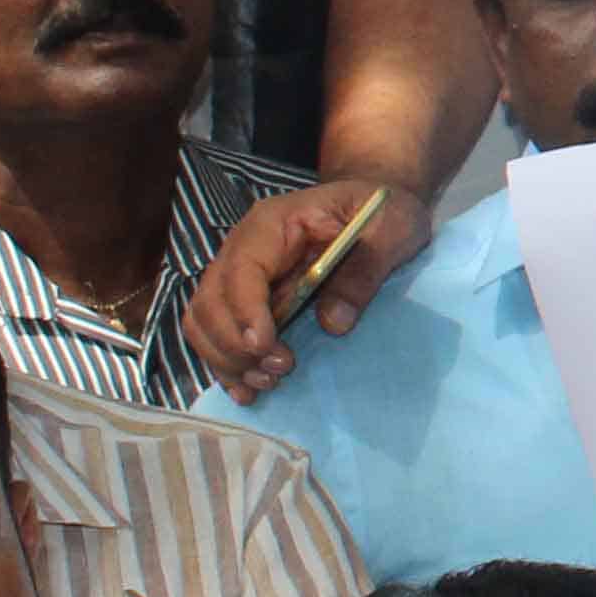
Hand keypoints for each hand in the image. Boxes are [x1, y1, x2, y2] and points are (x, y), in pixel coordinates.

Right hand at [186, 176, 434, 399]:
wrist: (374, 207)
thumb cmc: (381, 213)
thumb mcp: (391, 231)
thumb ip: (364, 272)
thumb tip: (332, 323)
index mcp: (274, 223)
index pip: (242, 268)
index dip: (246, 311)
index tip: (265, 346)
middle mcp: (244, 246)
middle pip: (211, 299)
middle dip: (235, 343)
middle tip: (279, 369)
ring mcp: (239, 273)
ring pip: (204, 320)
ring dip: (227, 358)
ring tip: (267, 382)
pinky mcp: (244, 298)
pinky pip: (216, 332)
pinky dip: (225, 363)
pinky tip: (246, 389)